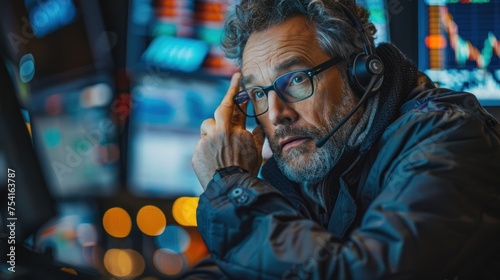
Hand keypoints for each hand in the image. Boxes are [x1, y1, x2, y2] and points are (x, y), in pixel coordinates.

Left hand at [192, 73, 264, 189]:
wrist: (230, 189)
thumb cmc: (246, 172)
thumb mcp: (257, 153)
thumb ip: (257, 137)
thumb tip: (258, 126)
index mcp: (235, 130)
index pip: (235, 105)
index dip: (235, 90)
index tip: (236, 76)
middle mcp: (219, 132)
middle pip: (219, 112)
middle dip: (225, 106)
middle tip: (230, 106)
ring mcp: (206, 142)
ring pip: (207, 127)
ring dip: (212, 132)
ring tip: (219, 147)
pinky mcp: (196, 152)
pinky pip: (201, 145)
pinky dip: (207, 150)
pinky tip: (214, 162)